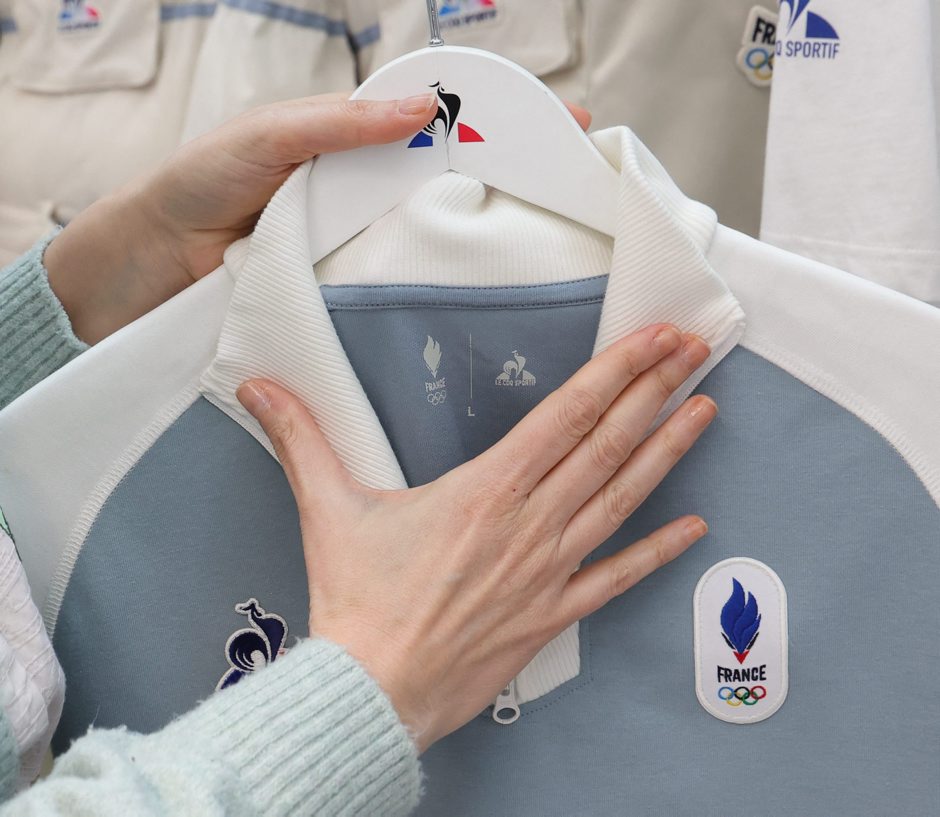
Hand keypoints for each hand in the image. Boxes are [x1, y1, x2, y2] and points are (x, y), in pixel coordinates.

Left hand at [42, 94, 591, 344]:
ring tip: (551, 241)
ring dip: (490, 232)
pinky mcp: (352, 287)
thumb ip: (339, 123)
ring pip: (437, 231)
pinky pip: (404, 279)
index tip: (563, 126)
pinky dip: (442, 281)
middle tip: (578, 191)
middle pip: (456, 176)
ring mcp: (365, 239)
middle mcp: (371, 188)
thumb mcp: (269, 136)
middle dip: (519, 176)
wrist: (155, 263)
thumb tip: (423, 109)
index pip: (445, 118)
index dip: (503, 117)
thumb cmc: (202, 183)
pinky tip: (481, 291)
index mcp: (357, 137)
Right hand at [237, 324, 715, 752]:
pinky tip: (694, 528)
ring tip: (705, 411)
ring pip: (623, 499)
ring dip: (667, 452)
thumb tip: (259, 387)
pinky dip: (658, 551)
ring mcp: (550, 570)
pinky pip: (618, 578)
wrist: (372, 691)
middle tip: (694, 349)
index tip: (653, 338)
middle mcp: (530, 524)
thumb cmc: (357, 602)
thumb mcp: (327, 507)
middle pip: (606, 445)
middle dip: (654, 390)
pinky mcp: (554, 614)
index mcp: (486, 490)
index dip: (615, 371)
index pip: (566, 414)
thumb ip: (301, 438)